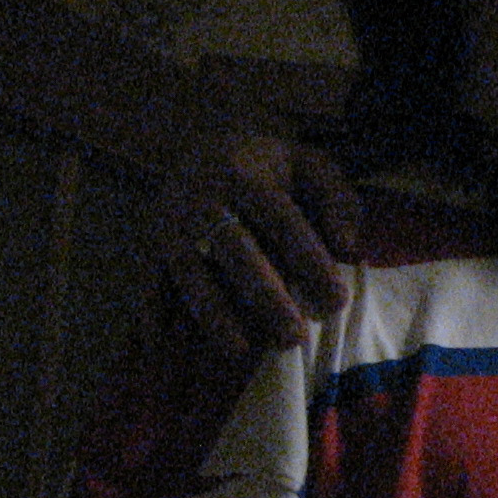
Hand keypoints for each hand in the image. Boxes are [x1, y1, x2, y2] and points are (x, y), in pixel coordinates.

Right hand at [157, 131, 361, 355]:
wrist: (199, 147)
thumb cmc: (269, 168)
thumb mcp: (310, 166)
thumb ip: (338, 201)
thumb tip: (348, 247)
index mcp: (246, 174)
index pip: (283, 221)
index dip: (310, 261)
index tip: (337, 301)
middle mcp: (203, 198)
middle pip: (236, 251)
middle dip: (265, 297)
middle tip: (295, 338)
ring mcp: (171, 224)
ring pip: (191, 273)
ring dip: (215, 314)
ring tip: (242, 350)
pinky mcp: (150, 246)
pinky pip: (149, 283)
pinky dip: (153, 314)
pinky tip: (164, 348)